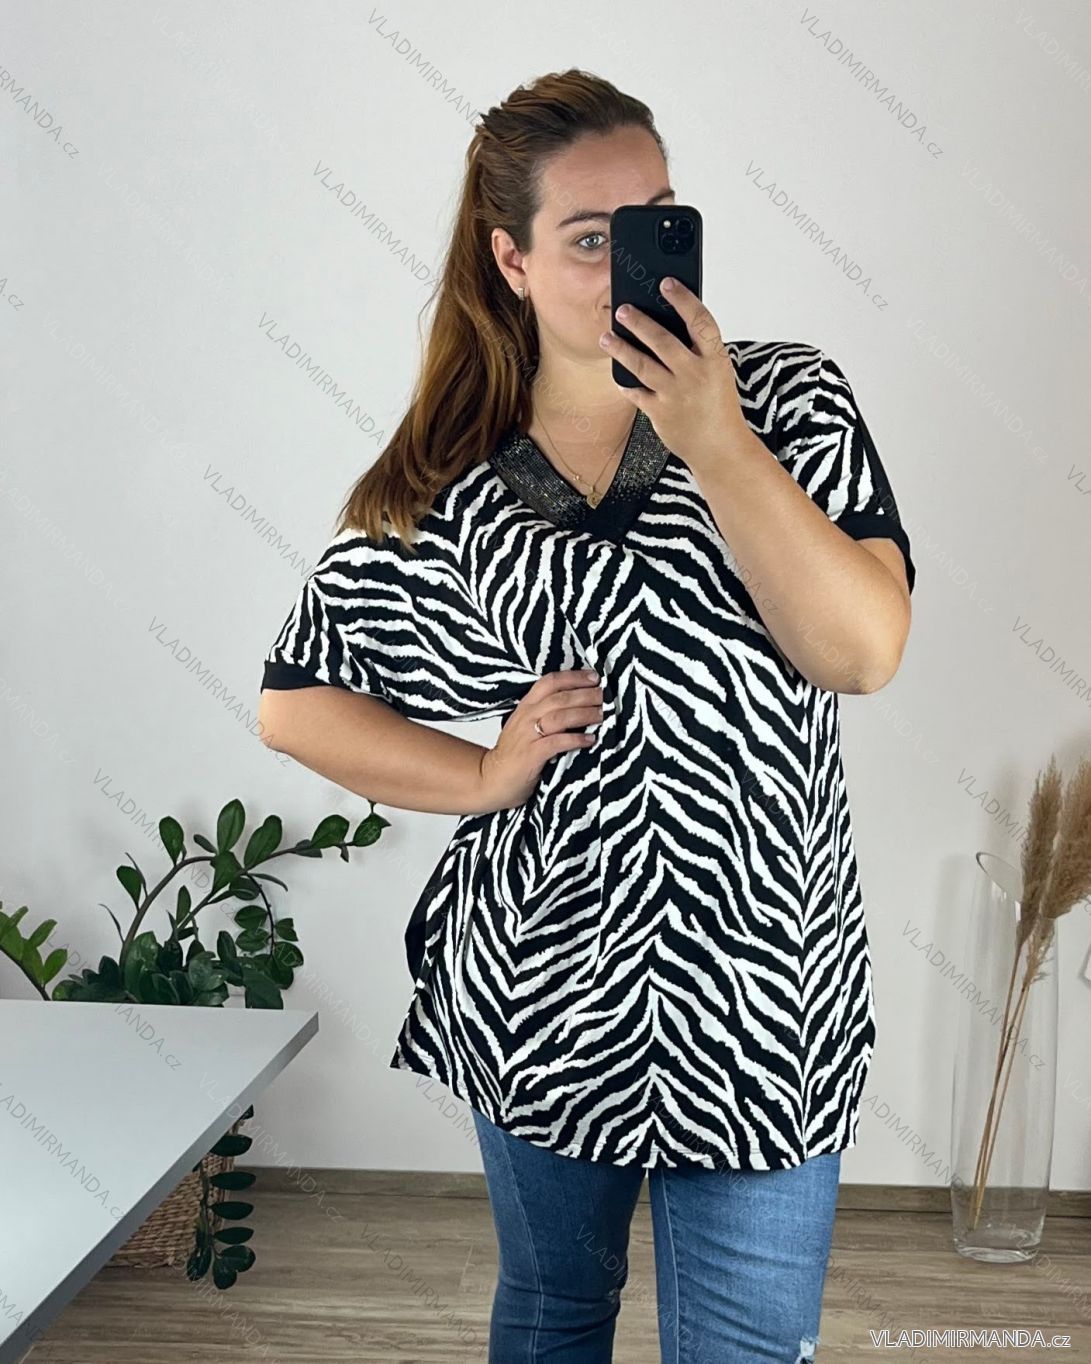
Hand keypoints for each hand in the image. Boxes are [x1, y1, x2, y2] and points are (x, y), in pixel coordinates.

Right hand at [477, 669, 602, 810]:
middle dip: (585, 694)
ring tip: (602, 715)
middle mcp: (526, 717)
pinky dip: (576, 739)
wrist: (492, 780)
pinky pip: (557, 743)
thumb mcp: (526, 726)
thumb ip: (546, 714)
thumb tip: (578, 705)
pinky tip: (590, 739)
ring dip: (584, 714)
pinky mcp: (532, 755)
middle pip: (559, 697)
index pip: (549, 682)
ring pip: (560, 717)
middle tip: (604, 695)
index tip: (593, 677)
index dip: (573, 677)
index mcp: (526, 706)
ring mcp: (528, 736)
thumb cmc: (513, 754)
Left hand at [600, 277, 748, 472]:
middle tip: (622, 309)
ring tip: (606, 337)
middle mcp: (695, 375)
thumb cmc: (719, 406)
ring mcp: (676, 395)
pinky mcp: (660, 413)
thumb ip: (697, 351)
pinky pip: (636, 392)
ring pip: (641, 365)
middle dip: (639, 322)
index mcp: (714, 360)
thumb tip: (665, 323)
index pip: (699, 321)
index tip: (666, 283)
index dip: (683, 299)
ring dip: (620, 348)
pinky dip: (625, 383)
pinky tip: (618, 374)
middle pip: (662, 340)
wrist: (720, 447)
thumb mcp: (718, 373)